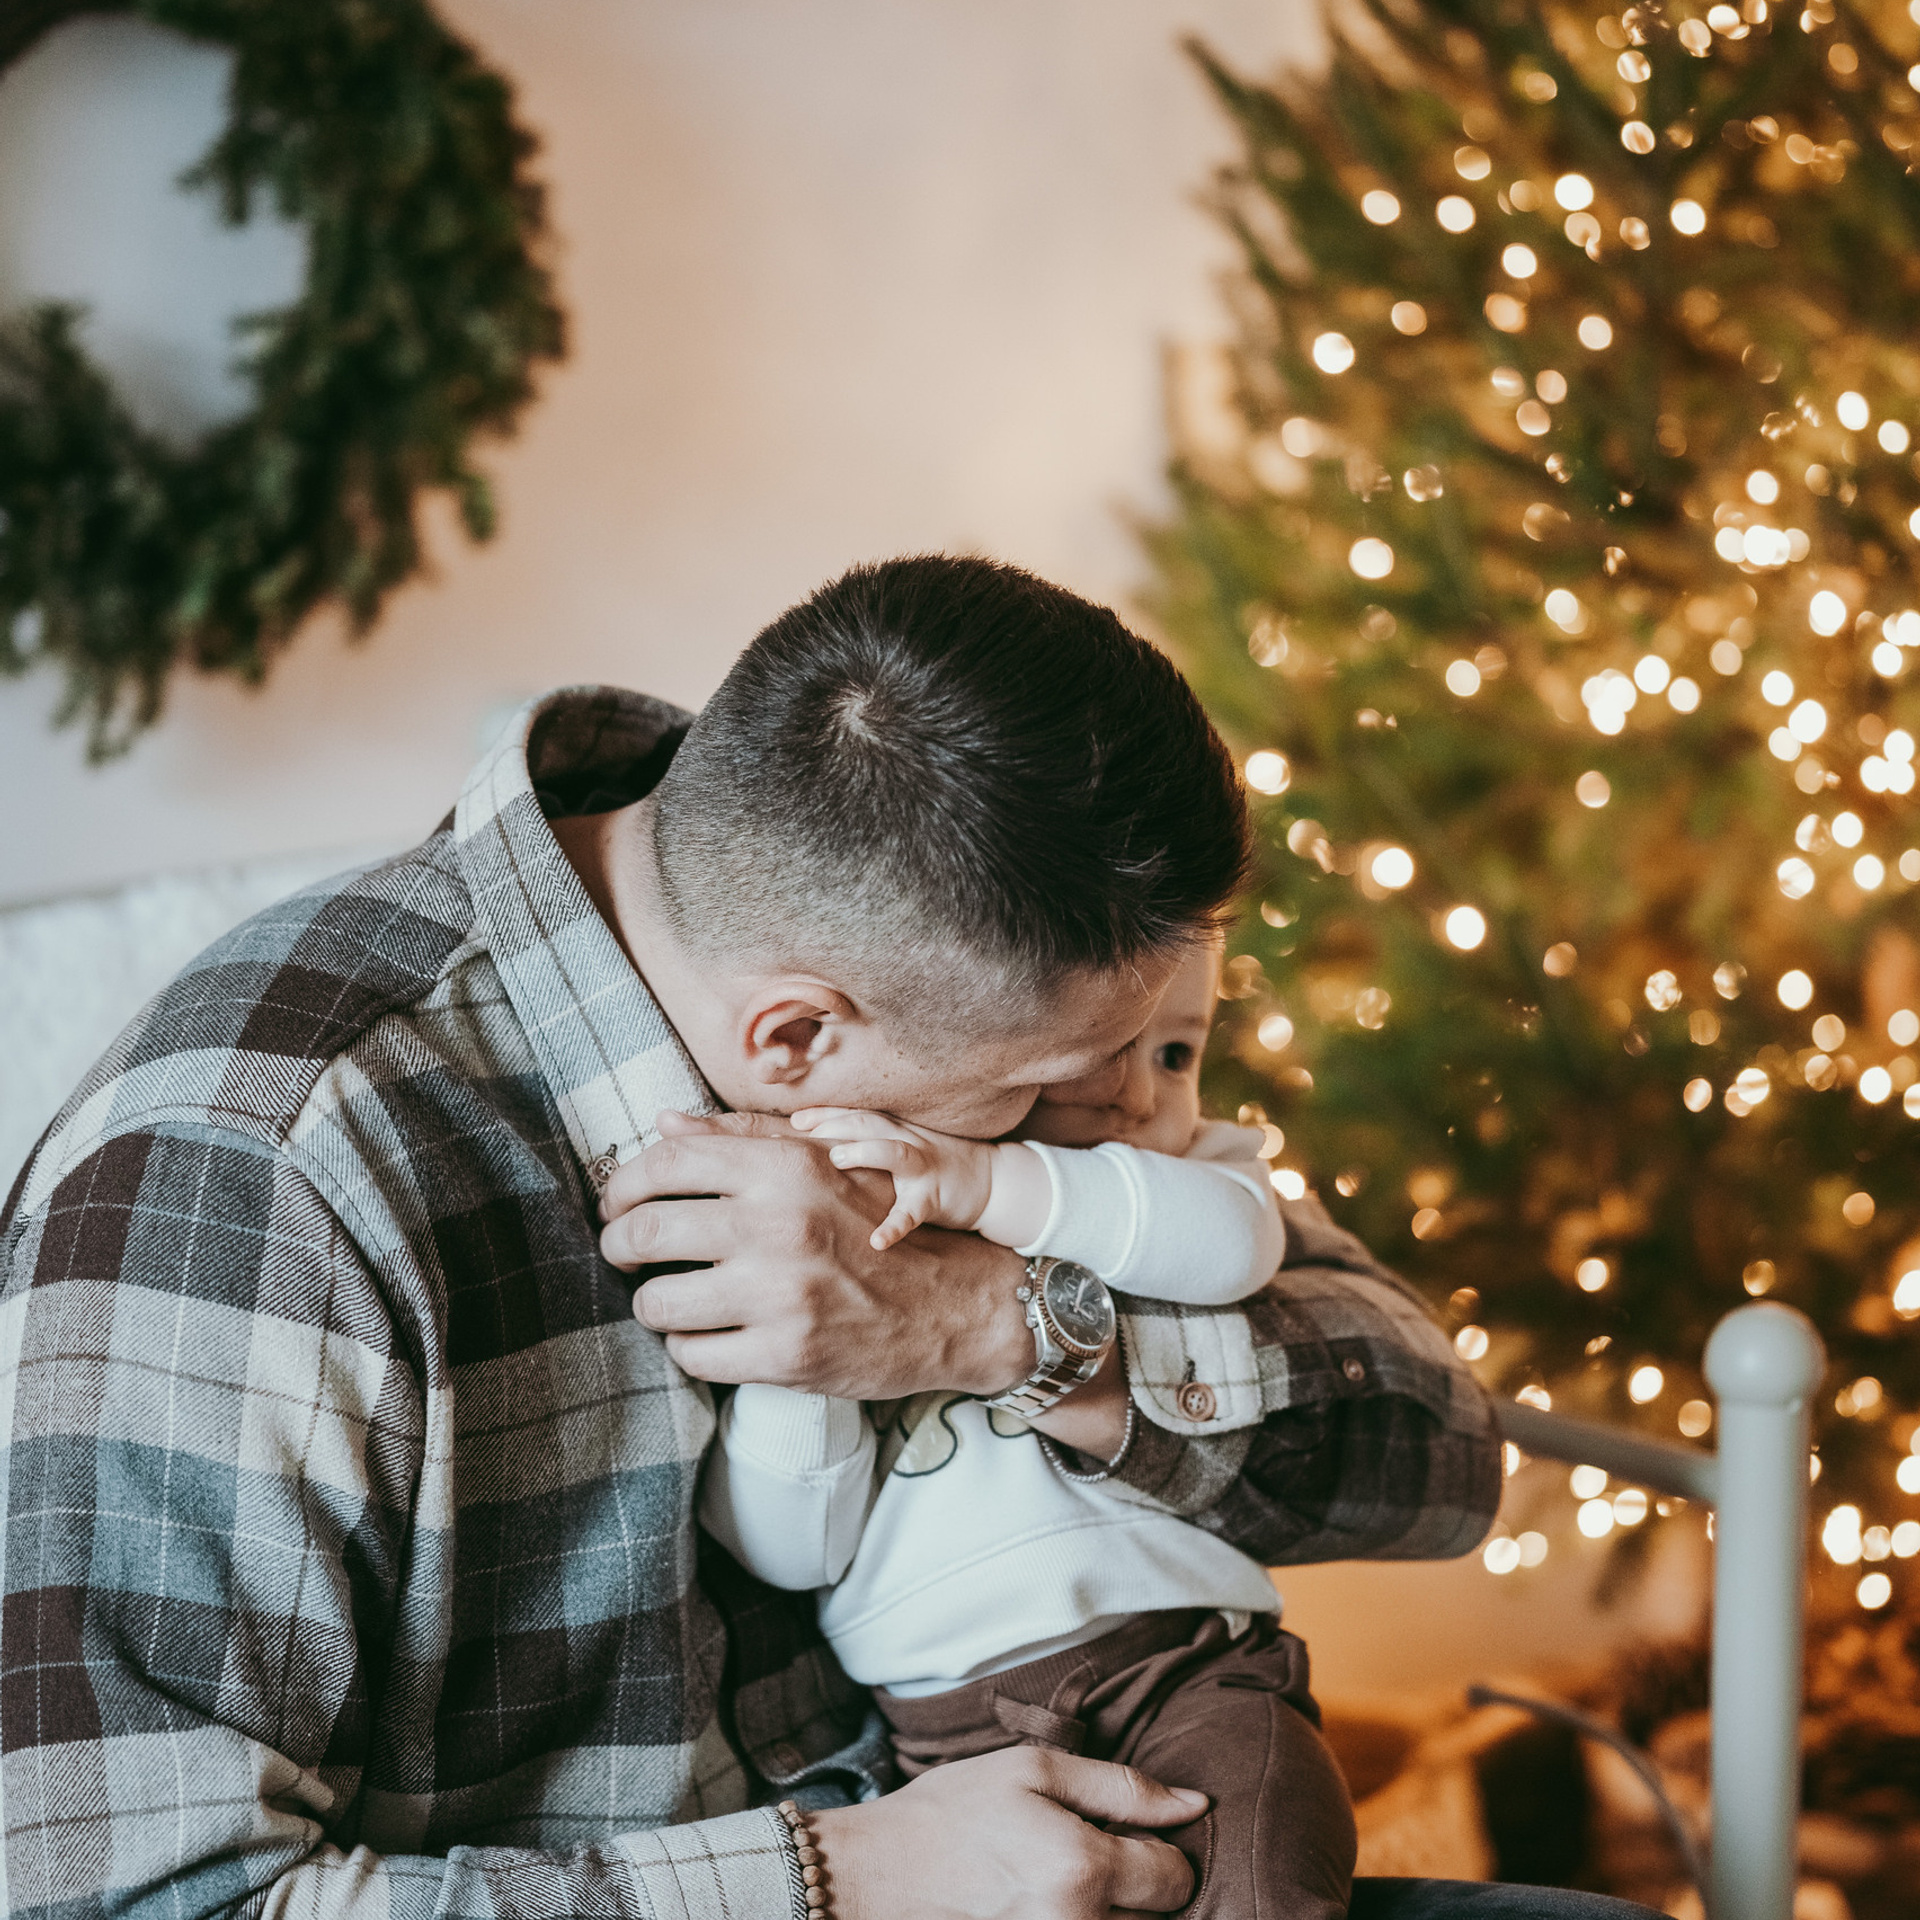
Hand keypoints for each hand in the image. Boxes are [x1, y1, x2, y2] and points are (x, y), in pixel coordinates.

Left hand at [598, 1111, 1033, 1398]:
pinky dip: (690, 1347)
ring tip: (671, 1299)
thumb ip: (742, 1137)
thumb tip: (662, 1123)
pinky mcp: (785, 1355)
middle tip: (626, 1253)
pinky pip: (691, 1355)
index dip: (622, 1186)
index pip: (664, 1164)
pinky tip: (711, 1334)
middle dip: (619, 1247)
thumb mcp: (823, 1162)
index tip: (618, 1205)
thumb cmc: (880, 1226)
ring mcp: (780, 1294)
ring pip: (656, 1303)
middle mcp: (778, 1224)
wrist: (957, 1305)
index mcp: (783, 1167)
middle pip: (642, 1233)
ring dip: (653, 1303)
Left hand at [791, 1107, 995, 1249]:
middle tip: (797, 1133)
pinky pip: (913, 1212)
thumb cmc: (935, 1165)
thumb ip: (869, 1142)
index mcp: (894, 1130)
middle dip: (832, 1124)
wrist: (993, 1182)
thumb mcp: (904, 1145)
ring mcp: (922, 1168)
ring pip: (893, 1152)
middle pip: (866, 1123)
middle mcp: (906, 1141)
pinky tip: (877, 1241)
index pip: (853, 1114)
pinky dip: (895, 1226)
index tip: (791, 1119)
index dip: (823, 1113)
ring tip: (836, 1158)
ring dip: (865, 1152)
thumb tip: (818, 1149)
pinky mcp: (935, 1198)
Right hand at [808, 1746, 1204, 1919]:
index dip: (1165, 1852)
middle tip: (1096, 1860)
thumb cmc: (953, 1813)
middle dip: (1141, 1889)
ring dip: (1115, 1912)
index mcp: (1083, 1869)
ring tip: (1072, 1883)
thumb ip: (1122, 1788)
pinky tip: (1052, 1903)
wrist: (876, 1875)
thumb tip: (1196, 1804)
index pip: (1177, 1879)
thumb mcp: (1033, 1770)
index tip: (1132, 1838)